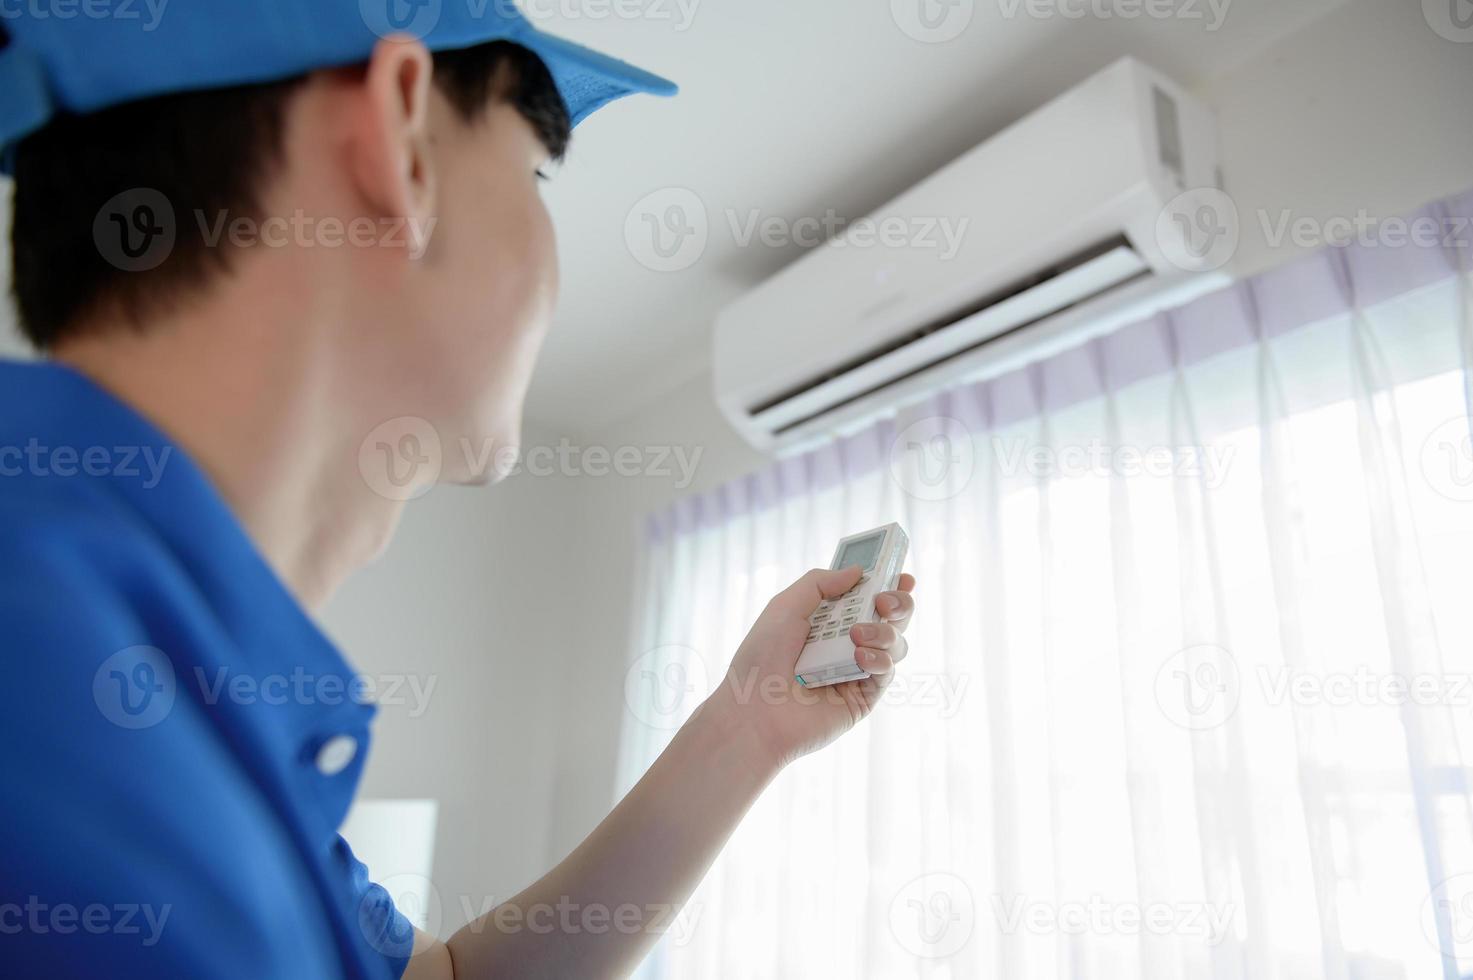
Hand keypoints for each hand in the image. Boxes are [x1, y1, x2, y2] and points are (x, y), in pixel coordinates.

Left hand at [702, 566, 916, 769]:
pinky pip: (886, 673)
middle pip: (891, 619)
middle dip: (899, 604)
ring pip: (895, 644)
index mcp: (828, 621)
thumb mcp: (785, 607)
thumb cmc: (761, 658)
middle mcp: (846, 644)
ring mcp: (856, 671)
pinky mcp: (862, 698)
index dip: (888, 585)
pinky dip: (879, 659)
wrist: (755, 710)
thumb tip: (857, 572)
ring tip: (858, 634)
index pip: (867, 598)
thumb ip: (819, 583)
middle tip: (886, 602)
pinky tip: (859, 657)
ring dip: (885, 632)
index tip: (902, 575)